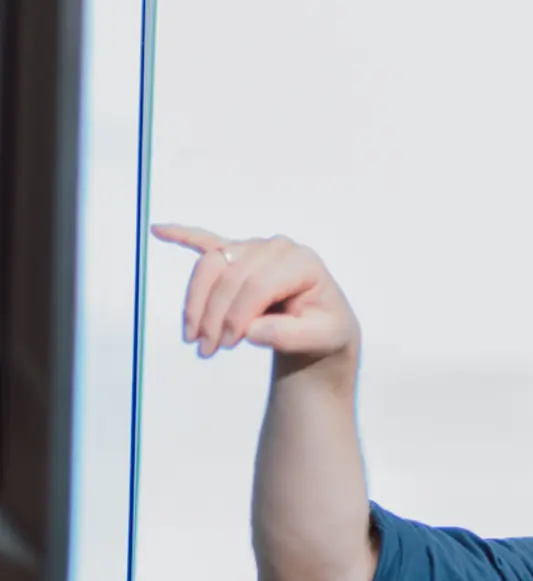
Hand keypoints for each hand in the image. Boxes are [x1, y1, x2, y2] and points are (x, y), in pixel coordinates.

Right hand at [150, 224, 359, 369]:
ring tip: (193, 337)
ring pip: (211, 266)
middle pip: (230, 275)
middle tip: (206, 349)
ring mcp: (254, 248)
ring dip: (196, 301)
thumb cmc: (324, 329)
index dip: (238, 314)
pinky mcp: (238, 254)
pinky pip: (206, 242)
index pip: (259, 284)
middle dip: (213, 314)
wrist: (321, 326)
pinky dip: (182, 235)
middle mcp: (277, 247)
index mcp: (303, 262)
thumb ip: (291, 335)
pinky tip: (158, 230)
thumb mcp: (322, 338)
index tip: (229, 344)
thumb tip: (251, 331)